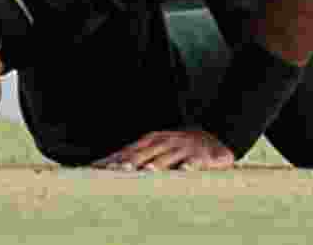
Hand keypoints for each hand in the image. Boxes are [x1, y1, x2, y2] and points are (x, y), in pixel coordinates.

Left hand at [92, 127, 235, 170]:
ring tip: (148, 171)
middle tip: (118, 171)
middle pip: (144, 154)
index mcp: (150, 142)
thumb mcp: (156, 150)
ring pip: (168, 157)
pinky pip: (195, 161)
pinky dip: (190, 165)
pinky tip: (184, 170)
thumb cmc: (177, 150)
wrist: (213, 140)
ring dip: (158, 164)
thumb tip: (104, 168)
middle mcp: (164, 143)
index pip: (127, 151)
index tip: (99, 169)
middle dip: (131, 162)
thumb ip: (135, 158)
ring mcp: (183, 148)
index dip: (114, 160)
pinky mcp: (202, 156)